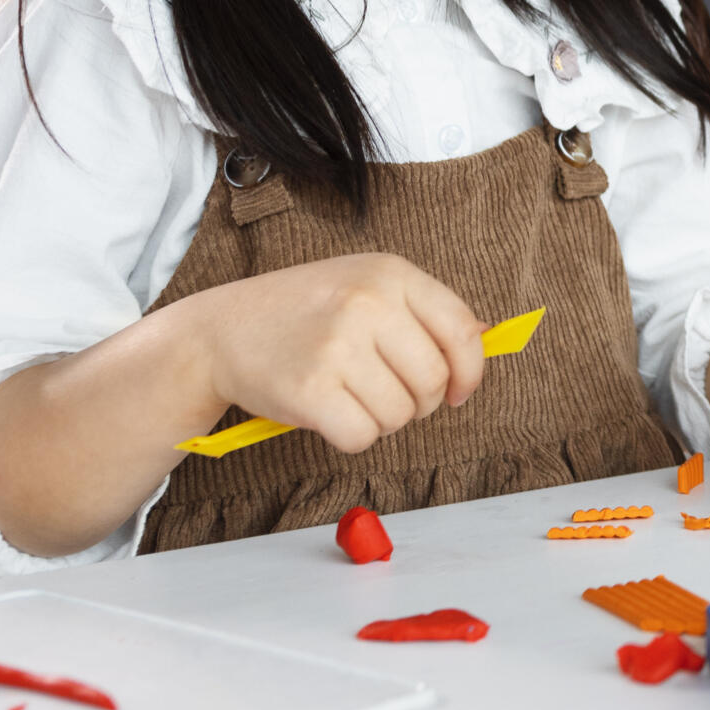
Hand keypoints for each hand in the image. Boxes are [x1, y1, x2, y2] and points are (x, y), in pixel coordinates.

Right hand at [176, 253, 486, 455]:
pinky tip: (330, 413)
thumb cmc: (304, 312)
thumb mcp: (365, 285)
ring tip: (350, 396)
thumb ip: (424, 310)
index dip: (471, 371)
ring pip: (401, 414)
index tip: (460, 391)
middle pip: (434, 380)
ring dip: (382, 419)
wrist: (220, 330)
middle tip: (388, 394)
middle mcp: (368, 303)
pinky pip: (363, 436)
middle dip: (420, 401)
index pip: (462, 330)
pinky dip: (352, 436)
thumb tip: (489, 336)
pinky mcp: (309, 390)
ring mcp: (337, 345)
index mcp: (391, 273)